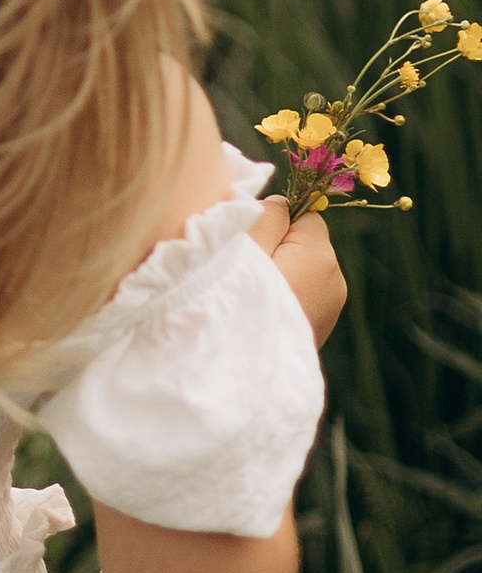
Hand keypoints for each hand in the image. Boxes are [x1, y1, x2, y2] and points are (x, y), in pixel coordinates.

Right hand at [252, 197, 347, 347]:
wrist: (240, 369)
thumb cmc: (237, 301)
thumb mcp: (245, 247)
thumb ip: (267, 215)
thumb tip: (282, 203)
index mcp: (320, 256)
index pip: (307, 216)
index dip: (276, 222)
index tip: (252, 243)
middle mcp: (335, 280)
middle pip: (306, 244)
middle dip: (278, 249)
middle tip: (247, 272)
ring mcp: (331, 308)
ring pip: (303, 270)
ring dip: (280, 275)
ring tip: (253, 297)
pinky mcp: (321, 327)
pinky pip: (303, 295)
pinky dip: (284, 297)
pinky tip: (263, 314)